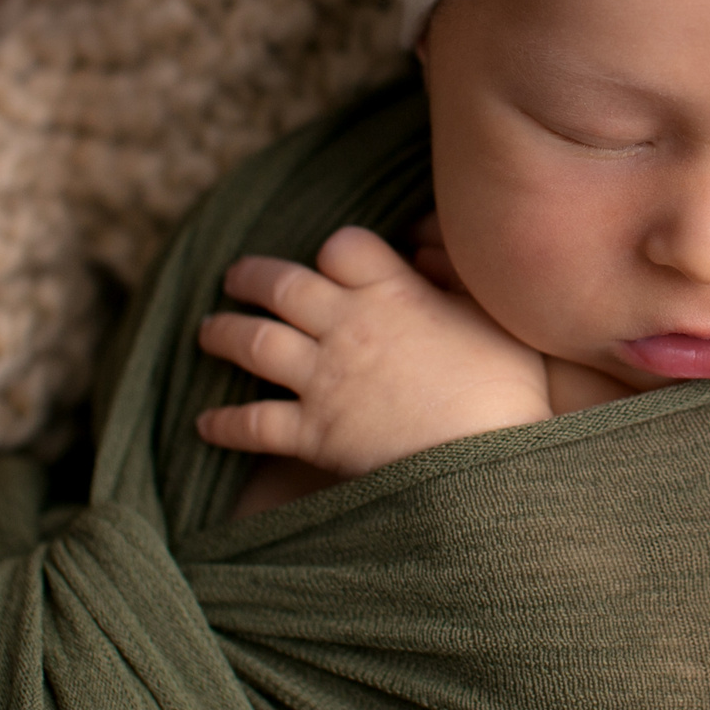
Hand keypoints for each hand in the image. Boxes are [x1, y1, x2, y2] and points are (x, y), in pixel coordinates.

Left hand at [195, 226, 550, 476]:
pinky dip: (225, 423)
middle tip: (235, 276)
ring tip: (208, 331)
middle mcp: (348, 327)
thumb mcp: (496, 318)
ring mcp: (324, 379)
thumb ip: (458, 280)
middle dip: (253, 277)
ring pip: (254, 343)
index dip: (335, 251)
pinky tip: (205, 424)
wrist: (483, 462)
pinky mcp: (313, 432)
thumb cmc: (504, 391)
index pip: (344, 248)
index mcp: (394, 294)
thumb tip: (428, 251)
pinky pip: (253, 423)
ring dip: (225, 333)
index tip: (330, 261)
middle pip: (282, 286)